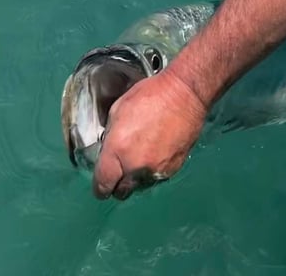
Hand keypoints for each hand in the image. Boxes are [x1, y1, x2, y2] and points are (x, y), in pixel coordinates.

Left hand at [92, 68, 207, 200]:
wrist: (185, 94)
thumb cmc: (151, 95)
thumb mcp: (119, 109)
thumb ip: (111, 137)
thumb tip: (109, 151)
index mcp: (118, 149)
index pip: (103, 184)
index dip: (100, 186)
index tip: (101, 185)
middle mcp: (135, 165)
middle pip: (121, 192)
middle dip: (118, 184)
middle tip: (119, 171)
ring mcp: (156, 170)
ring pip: (140, 186)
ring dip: (137, 177)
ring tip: (141, 156)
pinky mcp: (173, 169)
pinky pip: (157, 178)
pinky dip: (153, 171)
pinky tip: (156, 153)